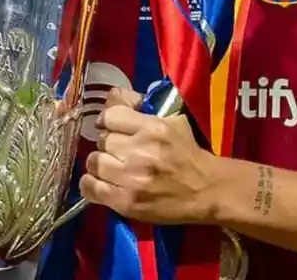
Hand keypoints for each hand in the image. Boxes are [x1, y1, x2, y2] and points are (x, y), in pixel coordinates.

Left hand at [79, 88, 220, 225]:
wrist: (205, 190)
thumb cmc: (187, 152)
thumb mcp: (172, 119)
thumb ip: (139, 105)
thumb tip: (111, 94)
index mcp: (153, 128)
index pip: (110, 116)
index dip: (108, 121)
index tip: (112, 127)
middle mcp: (140, 152)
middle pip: (102, 140)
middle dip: (108, 144)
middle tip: (118, 150)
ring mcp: (132, 179)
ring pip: (94, 162)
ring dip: (101, 163)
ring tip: (112, 167)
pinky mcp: (126, 202)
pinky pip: (92, 188)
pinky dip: (91, 184)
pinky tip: (101, 182)